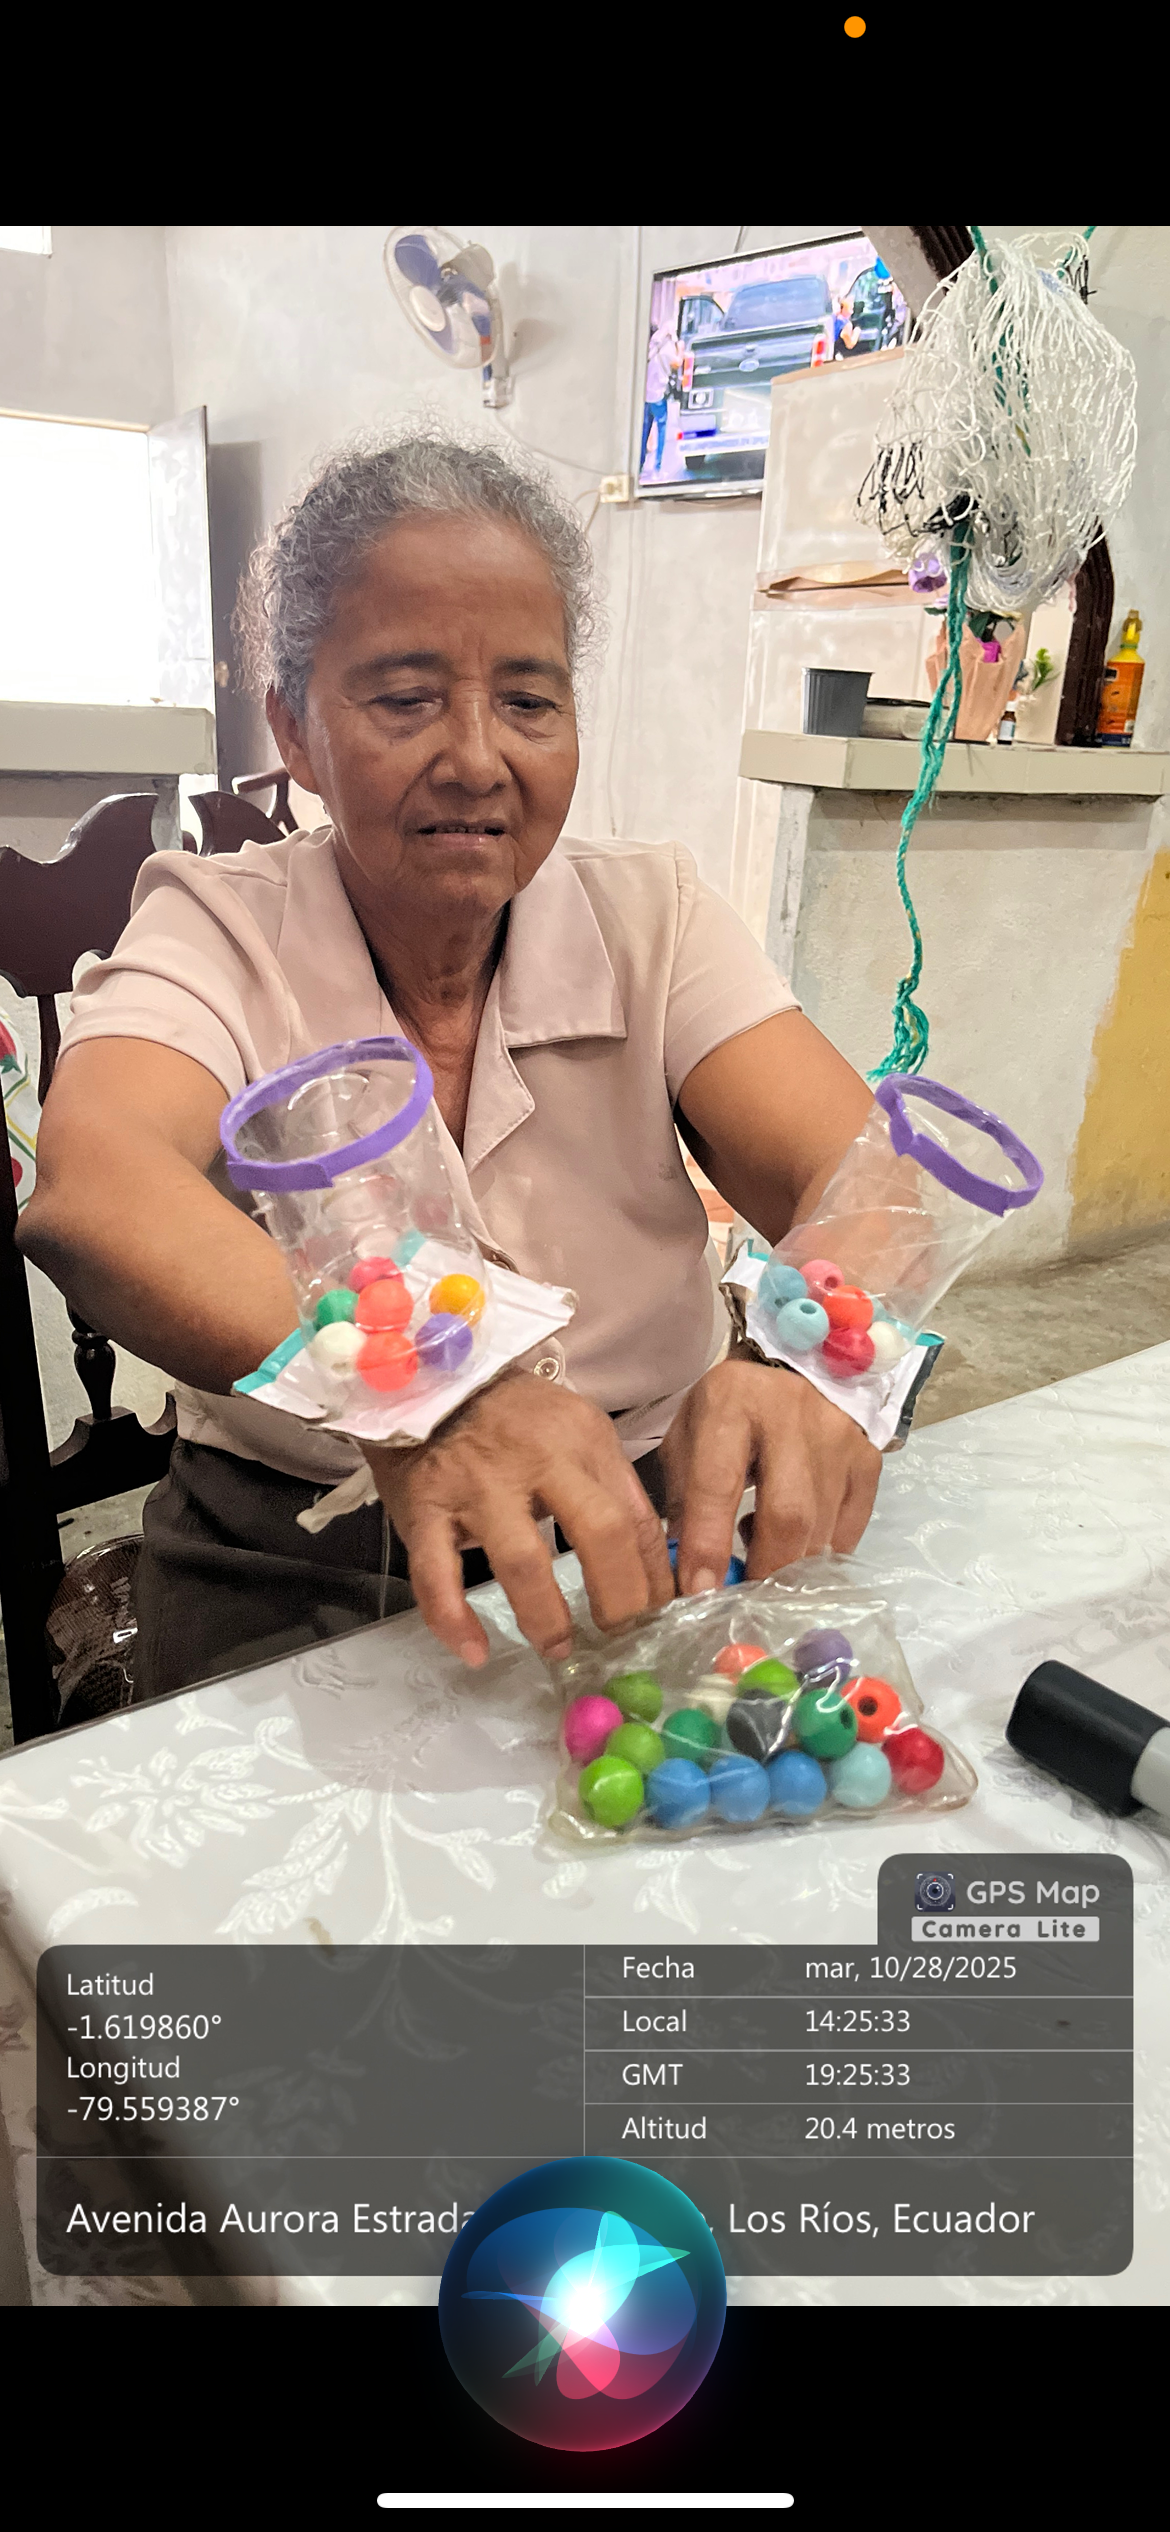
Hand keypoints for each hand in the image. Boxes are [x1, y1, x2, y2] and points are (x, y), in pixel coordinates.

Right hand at [362, 1374, 673, 1667]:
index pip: (635, 1517)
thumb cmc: (513, 1419)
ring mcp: (477, 1485)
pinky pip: (437, 1576)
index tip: (654, 1615)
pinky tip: (475, 1651)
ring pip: (520, 1562)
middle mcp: (536, 1458)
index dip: (651, 1577)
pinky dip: (454, 1620)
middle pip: (598, 1533)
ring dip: (544, 1617)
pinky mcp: (425, 1509)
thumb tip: (653, 1564)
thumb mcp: (576, 1431)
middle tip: (619, 1635)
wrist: (427, 1384)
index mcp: (582, 1440)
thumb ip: (613, 1487)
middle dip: (618, 1597)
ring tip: (557, 1647)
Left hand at [659, 1358, 880, 1596]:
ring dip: (791, 1567)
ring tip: (766, 1571)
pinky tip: (799, 1549)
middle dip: (763, 1569)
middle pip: (787, 1513)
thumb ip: (683, 1508)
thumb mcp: (688, 1446)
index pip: (717, 1484)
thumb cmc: (727, 1418)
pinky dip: (823, 1553)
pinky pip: (850, 1527)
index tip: (698, 1593)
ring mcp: (838, 1436)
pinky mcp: (868, 1457)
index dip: (708, 1544)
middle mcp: (790, 1413)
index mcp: (730, 1403)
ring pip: (821, 1527)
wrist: (789, 1373)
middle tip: (745, 1603)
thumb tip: (691, 1584)